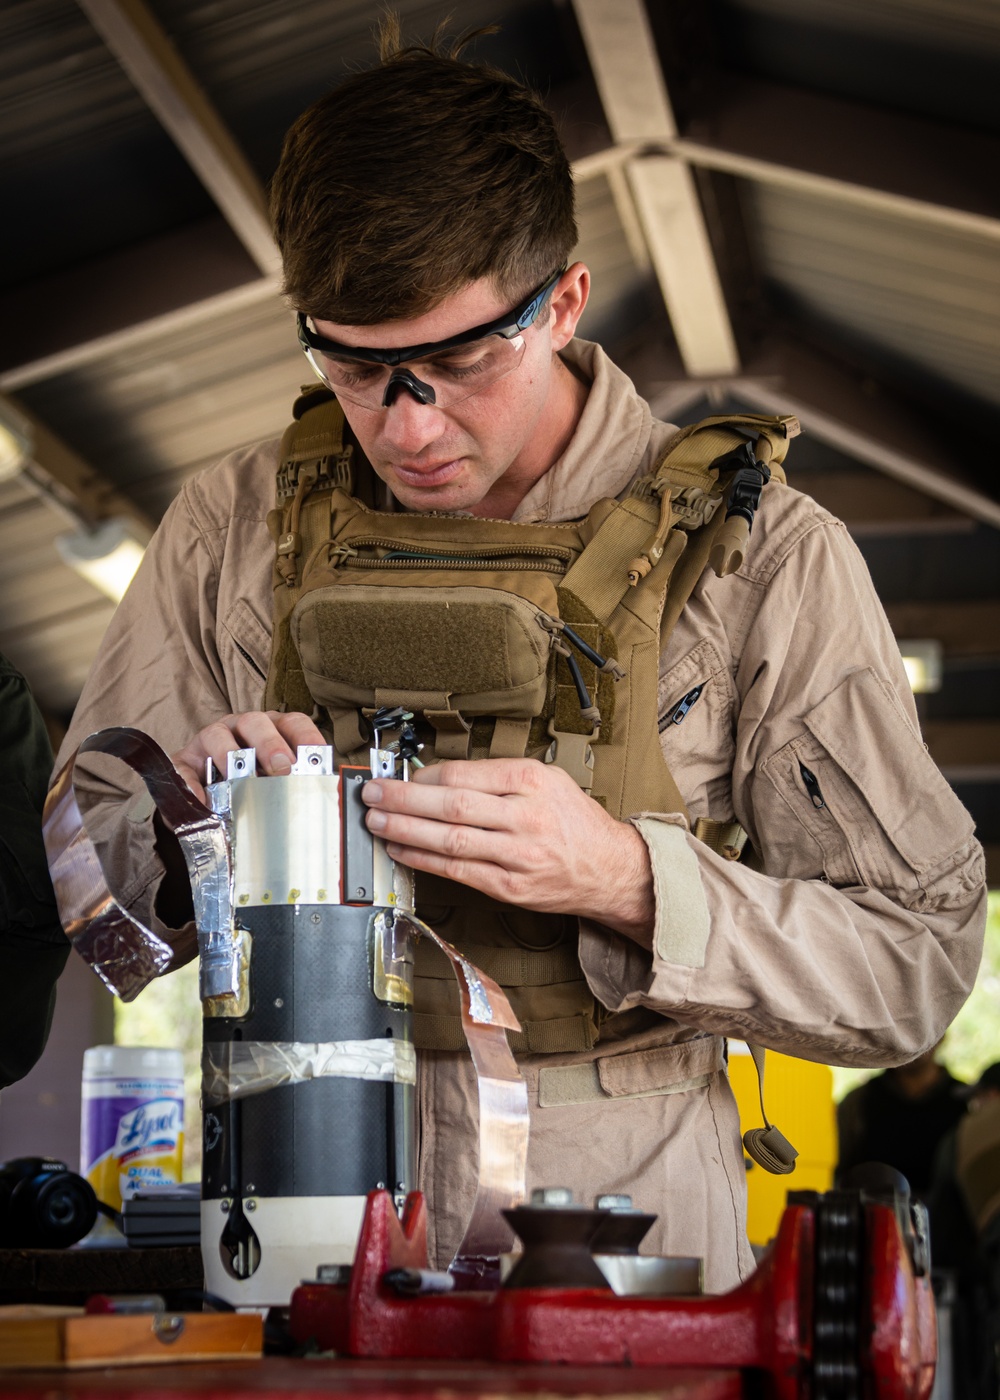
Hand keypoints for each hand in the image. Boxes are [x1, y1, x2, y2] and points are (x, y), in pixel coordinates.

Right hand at [171, 710, 324, 800]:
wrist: (208, 795)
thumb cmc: (251, 783)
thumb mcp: (275, 781)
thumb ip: (294, 787)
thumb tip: (319, 806)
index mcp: (272, 730)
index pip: (293, 723)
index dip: (306, 736)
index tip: (316, 756)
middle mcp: (242, 727)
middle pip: (256, 722)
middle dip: (271, 744)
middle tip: (282, 768)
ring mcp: (212, 739)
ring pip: (219, 734)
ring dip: (230, 754)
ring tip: (239, 778)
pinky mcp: (185, 759)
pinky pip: (185, 767)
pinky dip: (191, 783)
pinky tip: (202, 800)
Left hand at [362, 758, 654, 943]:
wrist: (611, 869)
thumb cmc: (574, 822)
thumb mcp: (548, 780)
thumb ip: (499, 776)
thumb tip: (439, 776)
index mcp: (533, 781)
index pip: (465, 775)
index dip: (425, 775)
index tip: (401, 775)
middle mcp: (525, 817)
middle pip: (452, 805)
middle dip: (404, 799)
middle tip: (372, 795)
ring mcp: (518, 855)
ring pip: (451, 840)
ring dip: (406, 831)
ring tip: (377, 822)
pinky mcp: (511, 887)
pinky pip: (458, 872)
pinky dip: (424, 861)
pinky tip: (401, 850)